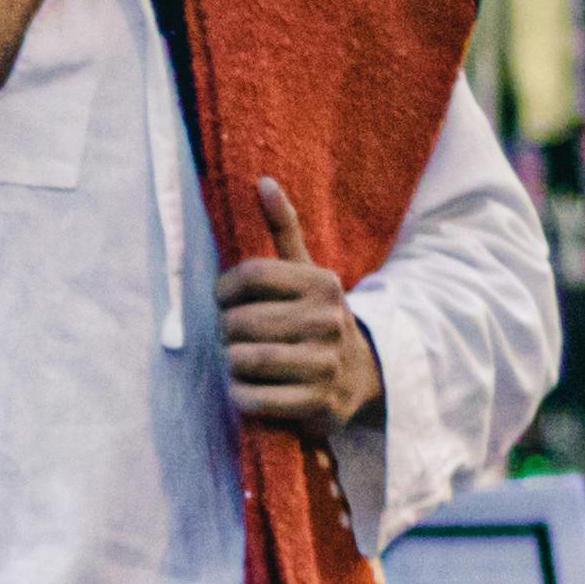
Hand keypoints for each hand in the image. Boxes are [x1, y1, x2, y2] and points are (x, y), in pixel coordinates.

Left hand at [218, 179, 384, 438]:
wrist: (361, 375)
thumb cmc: (316, 319)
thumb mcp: (306, 273)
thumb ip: (283, 228)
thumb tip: (263, 181)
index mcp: (321, 283)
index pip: (248, 275)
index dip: (223, 290)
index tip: (225, 301)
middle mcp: (327, 320)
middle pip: (239, 320)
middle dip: (225, 332)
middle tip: (233, 338)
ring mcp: (324, 362)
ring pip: (243, 359)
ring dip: (231, 364)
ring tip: (240, 362)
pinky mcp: (318, 403)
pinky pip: (254, 398)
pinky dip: (240, 396)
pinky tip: (247, 389)